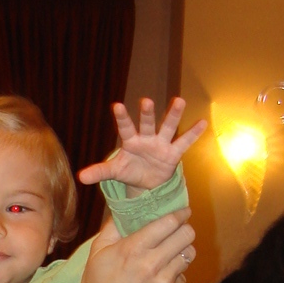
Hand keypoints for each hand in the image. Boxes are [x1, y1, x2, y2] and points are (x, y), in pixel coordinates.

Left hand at [79, 97, 206, 192]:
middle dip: (147, 114)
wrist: (147, 182)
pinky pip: (184, 143)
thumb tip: (80, 178)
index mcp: (130, 142)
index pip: (125, 128)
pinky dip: (193, 134)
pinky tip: (203, 122)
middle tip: (146, 101)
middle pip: (147, 124)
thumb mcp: (114, 172)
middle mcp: (147, 138)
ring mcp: (161, 144)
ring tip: (179, 100)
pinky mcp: (173, 153)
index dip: (122, 118)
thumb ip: (100, 171)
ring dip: (173, 115)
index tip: (117, 106)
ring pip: (168, 127)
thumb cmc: (130, 170)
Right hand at [80, 210, 195, 282]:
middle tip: (179, 231)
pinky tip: (161, 279)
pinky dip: (176, 275)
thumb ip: (113, 227)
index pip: (168, 222)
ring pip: (189, 254)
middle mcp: (151, 264)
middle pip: (186, 235)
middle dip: (184, 230)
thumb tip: (126, 207)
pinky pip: (184, 277)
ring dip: (181, 251)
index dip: (179, 214)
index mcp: (133, 249)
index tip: (182, 212)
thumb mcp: (97, 253)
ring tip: (170, 255)